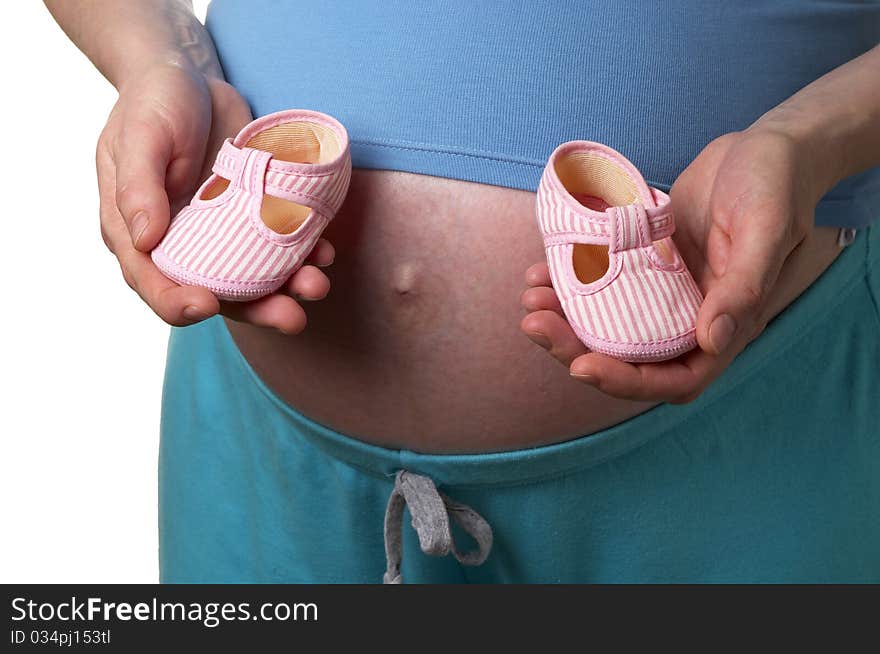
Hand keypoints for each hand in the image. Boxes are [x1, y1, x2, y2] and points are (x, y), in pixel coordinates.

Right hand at [96, 62, 333, 331]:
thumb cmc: (153, 103)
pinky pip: (280, 244)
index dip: (178, 302)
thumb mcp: (140, 137)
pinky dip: (303, 252)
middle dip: (256, 310)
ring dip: (288, 287)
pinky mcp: (254, 217)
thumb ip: (139, 187)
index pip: (154, 284)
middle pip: (217, 293)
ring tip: (317, 284)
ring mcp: (221, 235)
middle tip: (292, 317)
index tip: (207, 305)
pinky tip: (323, 251)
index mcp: (139, 235)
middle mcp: (182, 245)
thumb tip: (144, 239)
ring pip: (255, 276)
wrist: (190, 78)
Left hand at [521, 128, 837, 402]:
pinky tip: (541, 271)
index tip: (582, 365)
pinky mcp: (646, 267)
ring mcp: (665, 293)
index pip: (675, 378)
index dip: (627, 382)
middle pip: (629, 359)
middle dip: (576, 350)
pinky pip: (603, 287)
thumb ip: (742, 287)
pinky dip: (570, 286)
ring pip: (608, 326)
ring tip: (530, 297)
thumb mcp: (766, 229)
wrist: (764, 148)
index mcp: (726, 324)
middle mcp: (691, 317)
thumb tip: (712, 342)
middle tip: (534, 325)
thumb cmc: (776, 185)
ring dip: (565, 321)